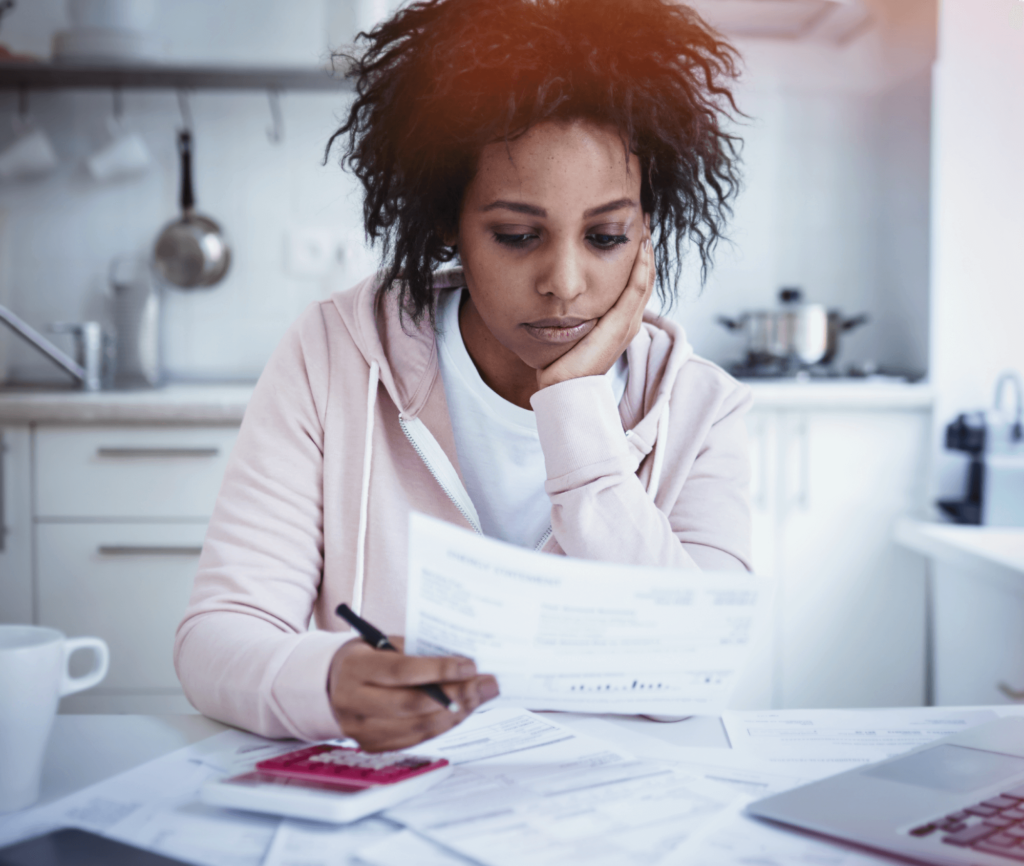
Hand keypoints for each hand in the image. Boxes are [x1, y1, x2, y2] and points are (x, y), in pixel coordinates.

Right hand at [327, 637, 499, 751]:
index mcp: (355, 669)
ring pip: (417, 727)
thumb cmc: (365, 657)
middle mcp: (353, 702)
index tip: (470, 665)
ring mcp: (361, 730)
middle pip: (412, 704)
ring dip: (456, 713)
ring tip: (480, 697)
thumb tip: (461, 663)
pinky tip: (462, 711)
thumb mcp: (381, 642)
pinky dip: (442, 725)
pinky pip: (415, 740)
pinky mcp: (373, 746)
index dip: (439, 670)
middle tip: (485, 684)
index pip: (402, 672)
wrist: (329, 684)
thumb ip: (415, 651)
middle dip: (457, 694)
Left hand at [536, 226, 653, 389]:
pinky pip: (637, 288)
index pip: (636, 281)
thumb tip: (564, 293)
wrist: (565, 389)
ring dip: (646, 249)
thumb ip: (577, 312)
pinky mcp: (622, 326)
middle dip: (645, 245)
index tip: (632, 228)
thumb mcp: (574, 330)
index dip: (638, 255)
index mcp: (621, 322)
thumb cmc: (564, 363)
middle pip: (645, 275)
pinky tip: (639, 244)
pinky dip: (641, 264)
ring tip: (642, 222)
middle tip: (642, 215)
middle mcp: (630, 322)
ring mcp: (629, 324)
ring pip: (645, 278)